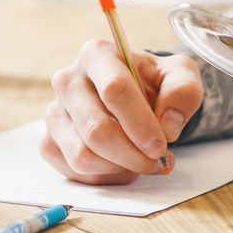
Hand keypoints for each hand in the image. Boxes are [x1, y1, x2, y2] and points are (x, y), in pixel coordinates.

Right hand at [41, 40, 203, 184]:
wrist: (134, 95)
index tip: (160, 146)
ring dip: (120, 168)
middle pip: (96, 130)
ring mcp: (54, 112)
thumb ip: (183, 91)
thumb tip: (168, 125)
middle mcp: (68, 80)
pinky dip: (105, 177)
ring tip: (141, 161)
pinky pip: (75, 172)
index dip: (140, 123)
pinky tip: (122, 165)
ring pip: (83, 156)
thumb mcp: (180, 75)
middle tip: (157, 161)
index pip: (115, 90)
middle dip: (132, 155)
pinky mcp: (49, 141)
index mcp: (98, 55)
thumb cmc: (154, 83)